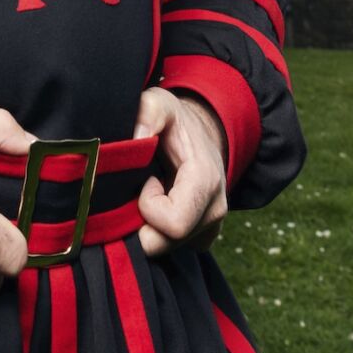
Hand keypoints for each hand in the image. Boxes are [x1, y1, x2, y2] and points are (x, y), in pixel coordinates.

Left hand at [132, 85, 227, 257]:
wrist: (198, 135)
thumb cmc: (174, 122)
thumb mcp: (160, 103)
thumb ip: (149, 111)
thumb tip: (137, 137)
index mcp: (206, 181)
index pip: (173, 224)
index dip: (148, 206)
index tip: (146, 180)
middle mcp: (215, 209)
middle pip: (164, 244)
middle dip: (140, 223)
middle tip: (137, 191)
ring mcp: (211, 227)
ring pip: (166, 249)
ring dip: (146, 227)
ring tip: (147, 194)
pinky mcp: (202, 237)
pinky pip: (171, 248)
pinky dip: (156, 233)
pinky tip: (154, 207)